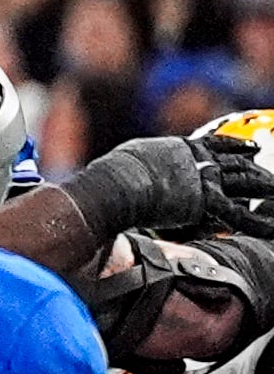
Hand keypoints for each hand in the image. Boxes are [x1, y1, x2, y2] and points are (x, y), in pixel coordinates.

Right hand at [67, 134, 273, 242]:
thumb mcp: (131, 158)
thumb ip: (140, 163)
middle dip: (257, 171)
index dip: (237, 148)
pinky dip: (255, 221)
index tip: (253, 149)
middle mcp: (202, 162)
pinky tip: (270, 227)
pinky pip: (237, 214)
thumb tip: (126, 170)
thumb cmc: (115, 174)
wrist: (119, 184)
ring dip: (266, 190)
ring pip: (246, 184)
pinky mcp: (205, 202)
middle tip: (273, 179)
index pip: (218, 145)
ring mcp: (206, 180)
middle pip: (239, 164)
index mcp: (185, 149)